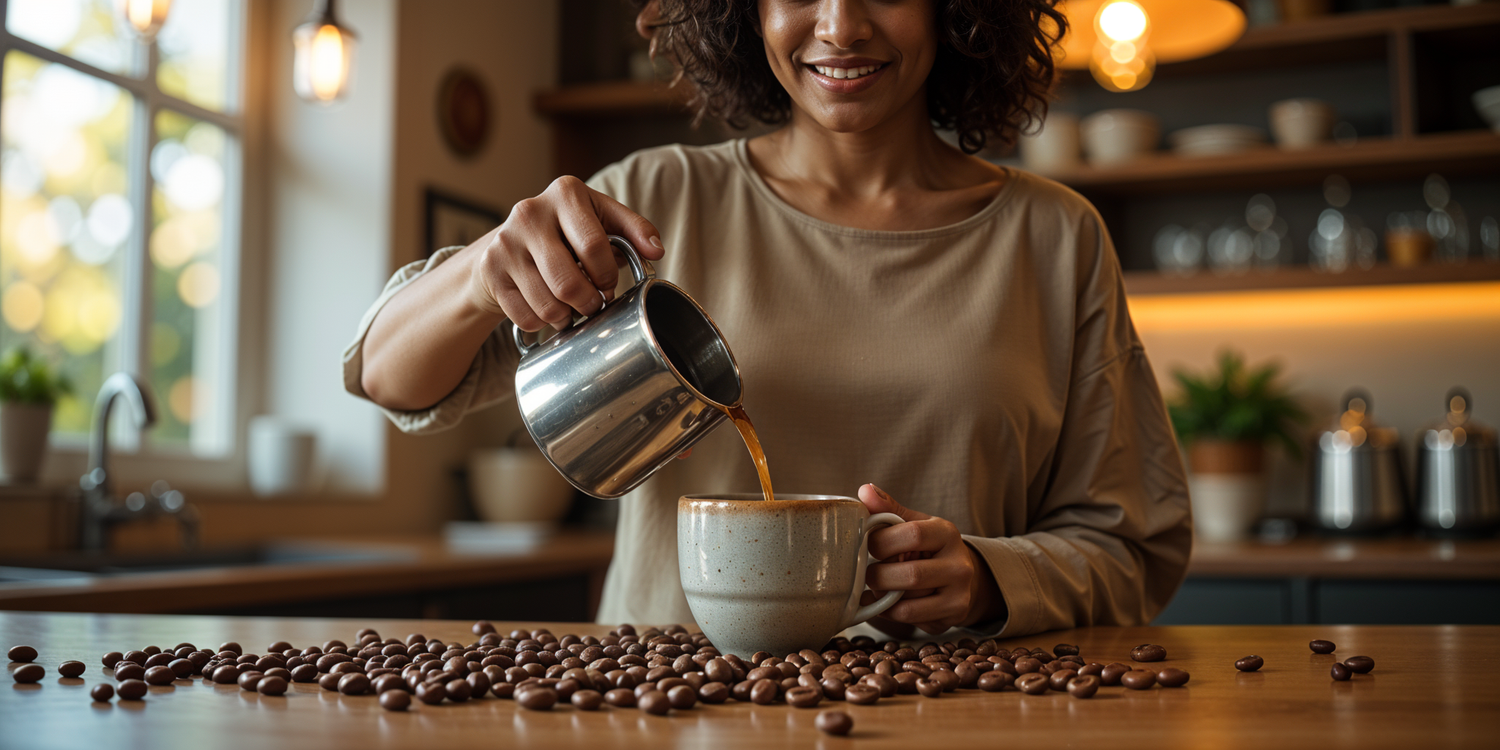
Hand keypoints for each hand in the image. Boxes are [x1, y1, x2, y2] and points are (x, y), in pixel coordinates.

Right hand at [468, 176, 662, 332]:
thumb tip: (656, 250)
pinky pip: (526, 316)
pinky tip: (548, 309)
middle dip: (589, 303)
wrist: (510, 242)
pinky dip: (543, 322)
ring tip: (572, 308)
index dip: (608, 276)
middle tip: (593, 304)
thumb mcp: (602, 218)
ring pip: (548, 305)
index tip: (609, 284)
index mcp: (566, 192)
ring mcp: (506, 242)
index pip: (596, 246)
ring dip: (567, 317)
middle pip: (569, 282)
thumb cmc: (567, 232)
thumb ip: (633, 230)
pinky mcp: (490, 270)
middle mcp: (530, 212)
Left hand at [858, 484, 1004, 635]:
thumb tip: (864, 490)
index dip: (882, 541)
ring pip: (908, 601)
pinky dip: (889, 612)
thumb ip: (888, 509)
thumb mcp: (913, 523)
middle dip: (878, 576)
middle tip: (867, 573)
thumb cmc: (928, 547)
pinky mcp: (953, 615)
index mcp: (947, 533)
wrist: (961, 577)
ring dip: (883, 596)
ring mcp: (959, 592)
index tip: (868, 545)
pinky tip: (883, 602)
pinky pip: (910, 618)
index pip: (913, 534)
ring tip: (877, 587)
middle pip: (910, 574)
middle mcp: (959, 564)